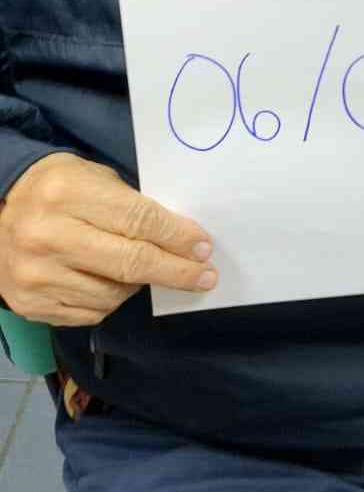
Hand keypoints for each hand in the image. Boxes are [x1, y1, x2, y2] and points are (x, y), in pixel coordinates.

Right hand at [0, 152, 217, 326]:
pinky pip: (91, 313)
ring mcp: (35, 275)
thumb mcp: (92, 179)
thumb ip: (131, 206)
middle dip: (176, 271)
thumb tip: (182, 240)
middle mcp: (47, 236)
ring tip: (141, 269)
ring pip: (113, 295)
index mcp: (66, 194)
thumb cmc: (57, 190)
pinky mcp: (30, 305)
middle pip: (130, 263)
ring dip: (139, 285)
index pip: (138, 220)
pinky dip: (110, 301)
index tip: (205, 248)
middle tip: (205, 276)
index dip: (177, 237)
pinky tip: (108, 282)